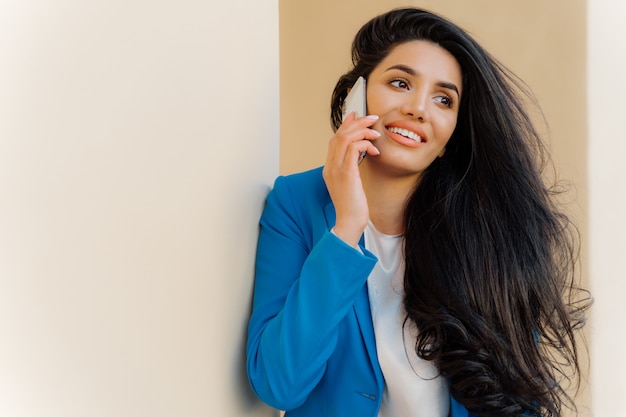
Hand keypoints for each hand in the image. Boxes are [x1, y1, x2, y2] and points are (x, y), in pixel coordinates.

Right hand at [322, 112, 379, 246]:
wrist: (349, 221)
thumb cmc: (353, 206)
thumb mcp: (350, 183)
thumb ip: (351, 168)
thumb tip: (360, 154)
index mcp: (329, 168)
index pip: (334, 140)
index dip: (345, 125)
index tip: (356, 116)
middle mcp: (330, 166)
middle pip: (339, 135)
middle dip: (356, 123)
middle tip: (372, 118)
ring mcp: (336, 169)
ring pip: (345, 138)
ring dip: (363, 131)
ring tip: (375, 132)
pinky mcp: (346, 173)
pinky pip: (353, 149)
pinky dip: (364, 144)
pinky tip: (374, 150)